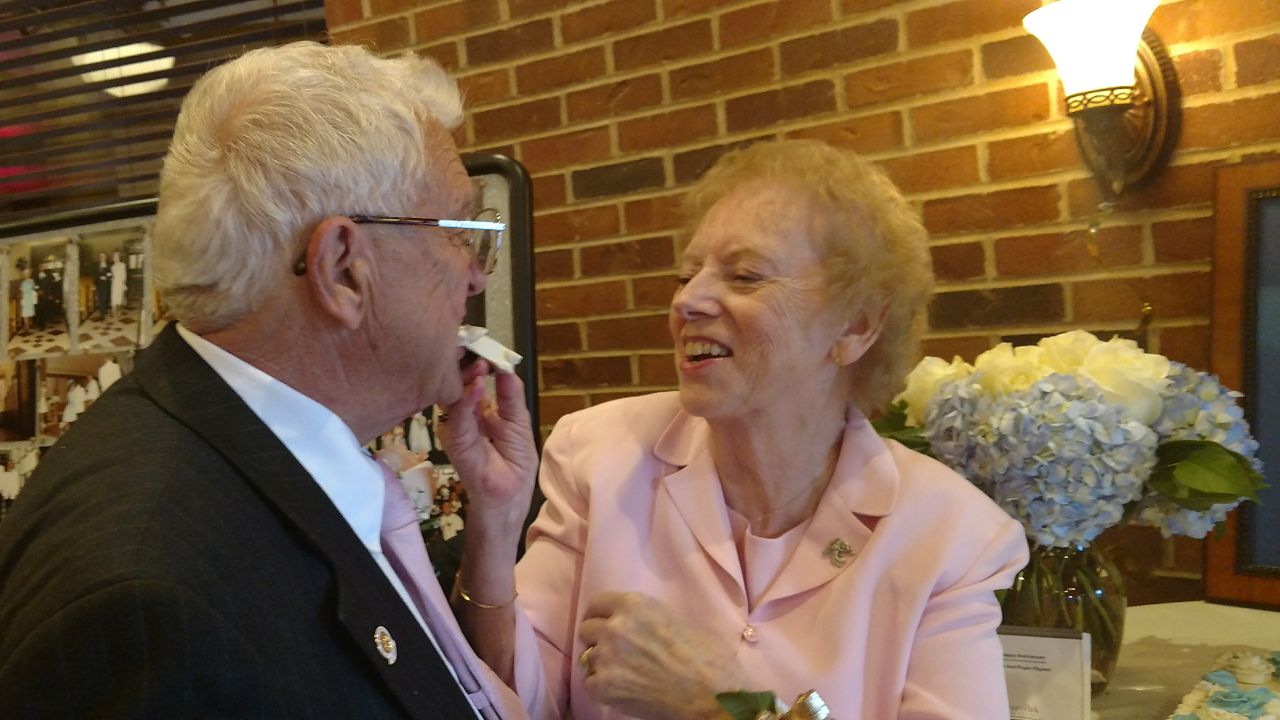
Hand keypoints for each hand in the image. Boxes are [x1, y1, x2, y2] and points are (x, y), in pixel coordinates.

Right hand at [436, 363, 537, 533]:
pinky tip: (478, 384)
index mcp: (479, 412)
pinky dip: (468, 399)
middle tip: (477, 347)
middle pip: (460, 385)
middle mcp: (464, 419)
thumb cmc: (513, 469)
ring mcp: (458, 431)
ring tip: (479, 361)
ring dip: (467, 377)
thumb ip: (512, 399)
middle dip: (468, 364)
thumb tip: (507, 369)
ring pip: (455, 396)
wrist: (505, 505)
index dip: (478, 363)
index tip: (484, 345)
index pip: (473, 381)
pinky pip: (459, 418)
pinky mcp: (457, 445)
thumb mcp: (519, 427)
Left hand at [579, 592, 747, 719]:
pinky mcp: (603, 687)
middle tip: (616, 651)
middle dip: (598, 639)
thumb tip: (638, 626)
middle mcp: (615, 627)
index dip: (601, 615)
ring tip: (625, 673)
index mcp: (634, 605)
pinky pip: (590, 683)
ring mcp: (606, 658)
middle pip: (587, 629)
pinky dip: (604, 687)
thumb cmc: (708, 658)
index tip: (605, 623)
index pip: (597, 603)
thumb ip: (649, 619)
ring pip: (588, 657)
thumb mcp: (679, 621)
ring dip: (603, 664)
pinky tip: (624, 690)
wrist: (714, 698)